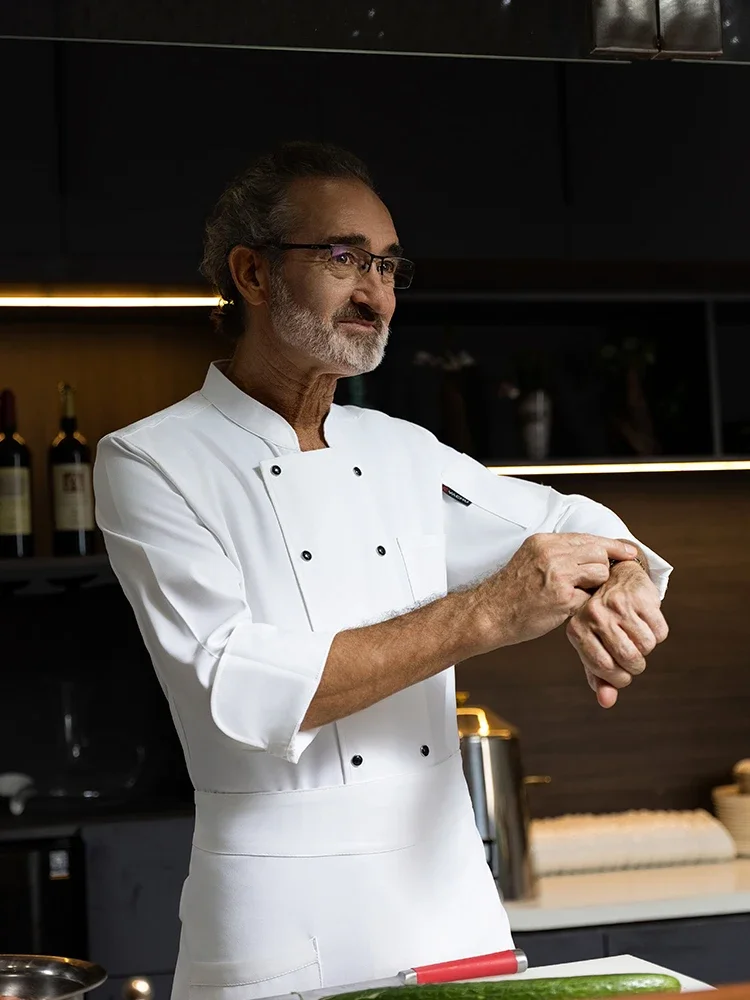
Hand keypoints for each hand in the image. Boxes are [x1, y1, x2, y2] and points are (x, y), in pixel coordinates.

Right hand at [477, 533, 638, 647]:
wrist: (490, 613)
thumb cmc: (509, 591)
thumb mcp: (530, 558)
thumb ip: (557, 552)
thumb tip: (588, 552)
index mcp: (544, 542)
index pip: (588, 538)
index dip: (612, 546)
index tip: (628, 551)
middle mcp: (552, 554)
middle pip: (599, 553)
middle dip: (601, 568)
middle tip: (592, 581)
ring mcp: (558, 575)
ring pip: (599, 573)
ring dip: (594, 587)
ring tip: (575, 594)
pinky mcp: (562, 598)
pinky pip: (590, 598)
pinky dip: (584, 605)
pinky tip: (568, 607)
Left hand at [566, 559, 668, 707]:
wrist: (613, 578)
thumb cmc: (602, 620)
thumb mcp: (593, 647)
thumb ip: (599, 677)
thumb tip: (606, 702)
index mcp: (576, 630)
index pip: (604, 669)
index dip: (619, 677)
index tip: (621, 672)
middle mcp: (594, 616)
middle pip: (629, 659)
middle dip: (636, 665)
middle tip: (633, 656)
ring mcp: (617, 605)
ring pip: (646, 646)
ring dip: (647, 648)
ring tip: (636, 635)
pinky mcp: (639, 597)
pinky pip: (660, 631)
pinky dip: (658, 632)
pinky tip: (645, 621)